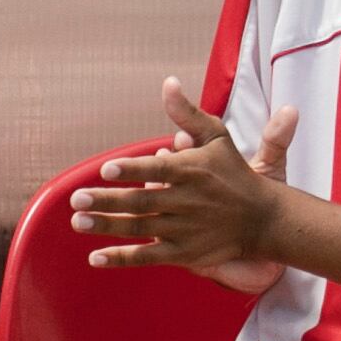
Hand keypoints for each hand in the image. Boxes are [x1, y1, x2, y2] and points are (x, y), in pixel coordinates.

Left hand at [71, 81, 302, 287]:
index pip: (158, 170)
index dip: (132, 170)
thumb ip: (187, 113)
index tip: (106, 169)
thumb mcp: (217, 137)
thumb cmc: (234, 172)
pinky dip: (123, 258)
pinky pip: (149, 257)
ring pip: (141, 229)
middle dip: (108, 201)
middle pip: (142, 202)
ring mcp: (185, 230)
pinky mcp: (185, 254)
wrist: (264, 219)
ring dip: (107, 226)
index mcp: (192, 171)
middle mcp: (187, 202)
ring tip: (78, 221)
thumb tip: (168, 82)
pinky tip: (96, 257)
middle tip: (76, 198)